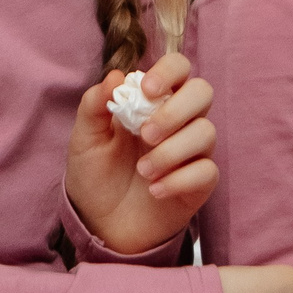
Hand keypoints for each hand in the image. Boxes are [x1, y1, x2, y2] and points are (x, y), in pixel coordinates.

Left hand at [68, 53, 215, 255]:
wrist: (100, 224)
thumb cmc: (96, 175)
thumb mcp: (85, 139)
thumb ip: (95, 105)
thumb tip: (115, 75)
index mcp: (152, 102)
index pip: (178, 68)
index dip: (169, 71)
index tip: (147, 89)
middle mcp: (179, 121)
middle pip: (202, 92)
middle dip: (175, 111)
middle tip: (145, 134)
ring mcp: (192, 151)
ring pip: (206, 132)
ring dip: (172, 151)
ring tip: (143, 171)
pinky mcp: (200, 182)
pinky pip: (207, 171)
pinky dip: (179, 180)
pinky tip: (155, 191)